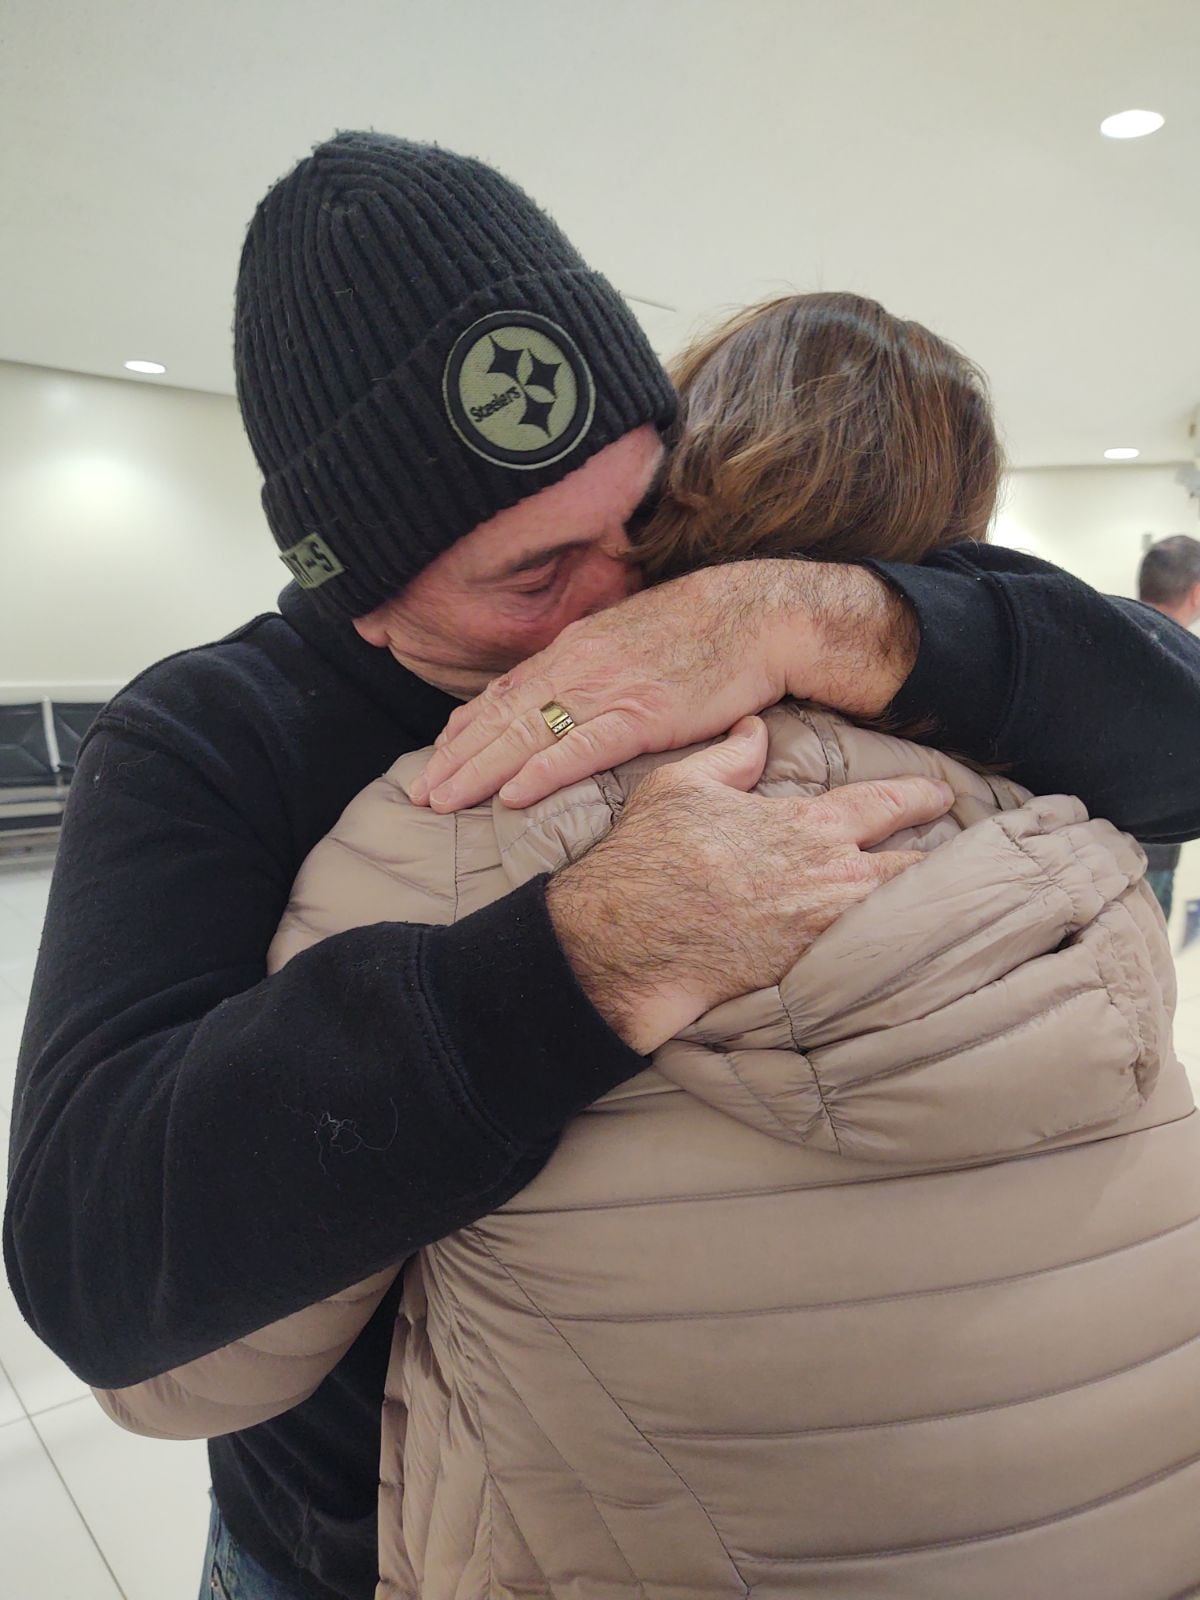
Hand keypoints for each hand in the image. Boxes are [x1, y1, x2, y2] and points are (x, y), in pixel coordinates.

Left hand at [410, 561, 916, 813]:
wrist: (761, 615)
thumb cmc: (706, 633)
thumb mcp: (635, 642)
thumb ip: (597, 669)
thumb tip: (573, 697)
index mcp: (577, 649)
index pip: (507, 693)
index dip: (467, 727)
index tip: (438, 756)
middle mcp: (580, 666)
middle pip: (502, 717)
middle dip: (456, 757)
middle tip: (420, 793)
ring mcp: (608, 689)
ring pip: (527, 734)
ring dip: (478, 770)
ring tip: (442, 800)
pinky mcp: (642, 714)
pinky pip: (581, 747)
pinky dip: (542, 772)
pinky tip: (512, 795)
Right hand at [545, 716, 952, 1053]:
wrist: (626, 941)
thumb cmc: (649, 860)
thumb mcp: (681, 786)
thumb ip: (730, 758)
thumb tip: (754, 730)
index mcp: (808, 825)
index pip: (889, 804)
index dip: (922, 798)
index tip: (940, 797)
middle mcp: (831, 877)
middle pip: (914, 870)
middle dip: (940, 865)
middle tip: (964, 864)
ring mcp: (826, 933)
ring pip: (900, 920)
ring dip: (921, 913)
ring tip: (945, 913)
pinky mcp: (811, 978)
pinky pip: (872, 965)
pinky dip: (892, 957)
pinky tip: (906, 959)